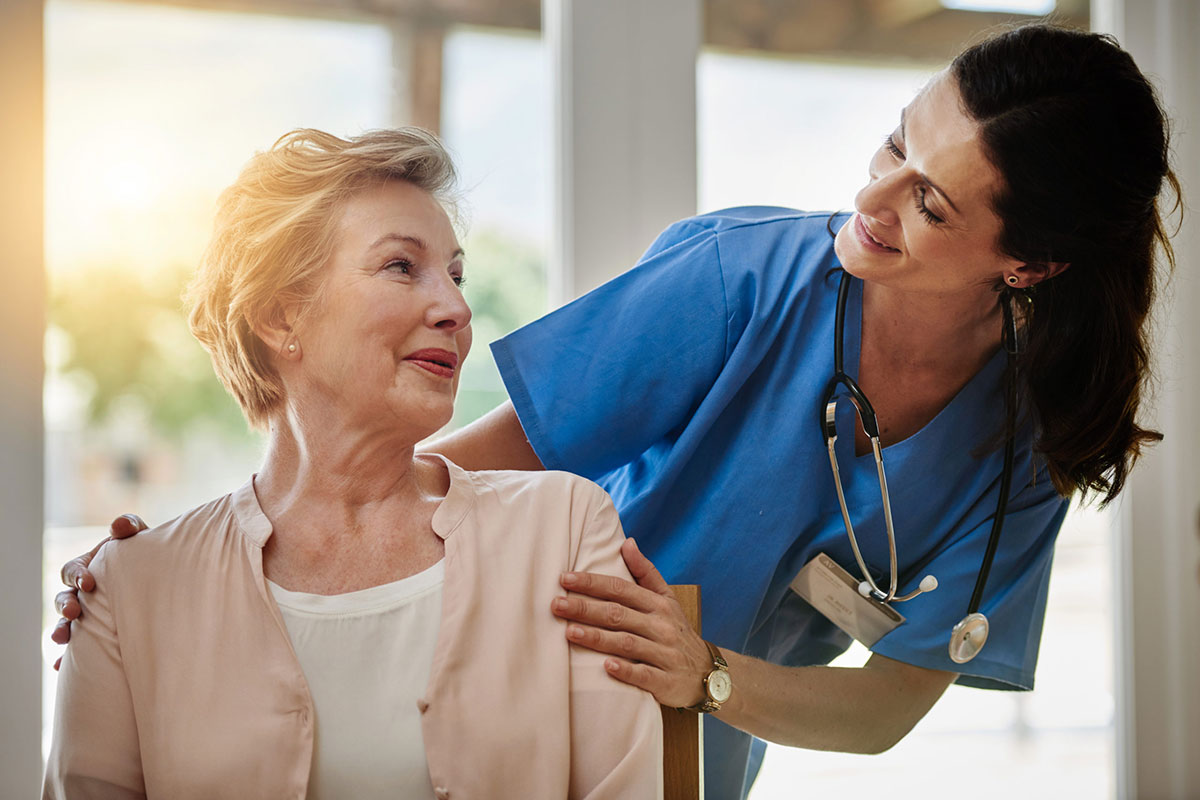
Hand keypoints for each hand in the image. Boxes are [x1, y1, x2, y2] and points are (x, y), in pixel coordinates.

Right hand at [51, 514, 147, 668]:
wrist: (164, 581)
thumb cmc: (148, 556)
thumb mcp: (141, 539)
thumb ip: (131, 528)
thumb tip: (119, 526)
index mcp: (89, 568)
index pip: (72, 570)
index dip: (77, 575)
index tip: (88, 583)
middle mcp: (83, 593)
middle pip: (64, 598)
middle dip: (66, 605)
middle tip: (74, 613)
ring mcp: (87, 615)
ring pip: (65, 623)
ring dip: (60, 629)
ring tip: (62, 639)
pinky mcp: (94, 635)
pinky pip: (76, 649)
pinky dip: (66, 657)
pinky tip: (63, 666)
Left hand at [551, 537, 714, 707]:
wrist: (706, 674)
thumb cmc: (676, 631)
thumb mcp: (667, 599)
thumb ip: (645, 572)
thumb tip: (626, 542)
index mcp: (658, 604)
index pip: (621, 589)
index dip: (592, 583)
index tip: (565, 578)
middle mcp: (661, 626)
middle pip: (618, 614)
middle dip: (585, 608)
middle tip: (556, 604)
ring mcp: (664, 654)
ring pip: (626, 643)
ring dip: (598, 637)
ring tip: (569, 632)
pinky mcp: (665, 681)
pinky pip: (644, 675)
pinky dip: (626, 670)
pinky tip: (606, 667)